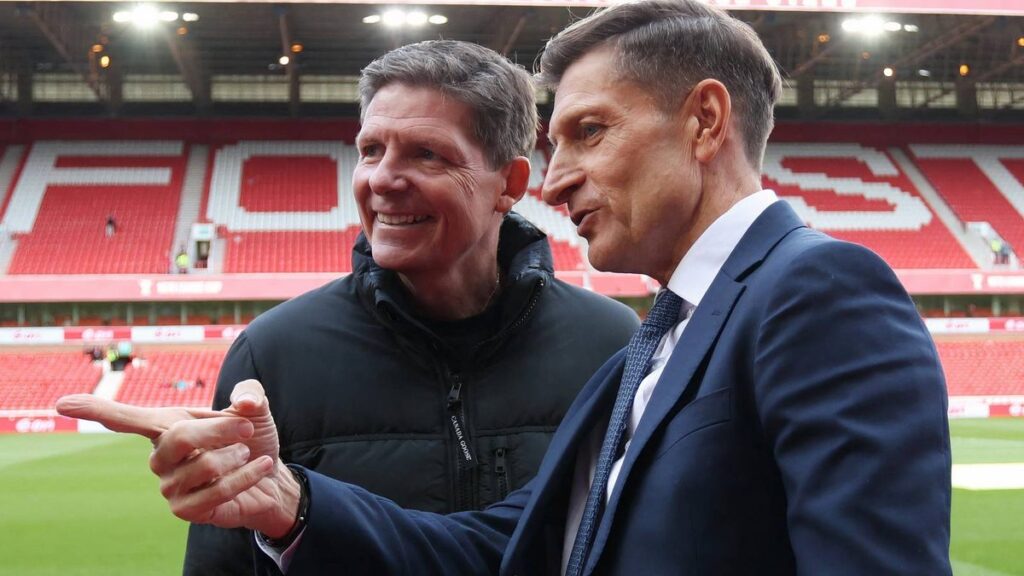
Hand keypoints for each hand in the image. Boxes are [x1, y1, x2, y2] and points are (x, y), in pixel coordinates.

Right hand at [55, 380, 300, 536]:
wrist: (271, 477)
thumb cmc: (252, 439)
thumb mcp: (254, 409)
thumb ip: (250, 396)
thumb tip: (245, 404)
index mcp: (166, 426)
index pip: (124, 419)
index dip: (95, 410)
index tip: (61, 403)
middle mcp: (159, 457)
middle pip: (177, 437)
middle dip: (221, 428)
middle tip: (247, 428)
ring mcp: (169, 486)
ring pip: (203, 464)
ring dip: (237, 454)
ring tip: (246, 453)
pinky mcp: (185, 511)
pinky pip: (216, 490)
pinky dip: (246, 475)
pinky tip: (261, 466)